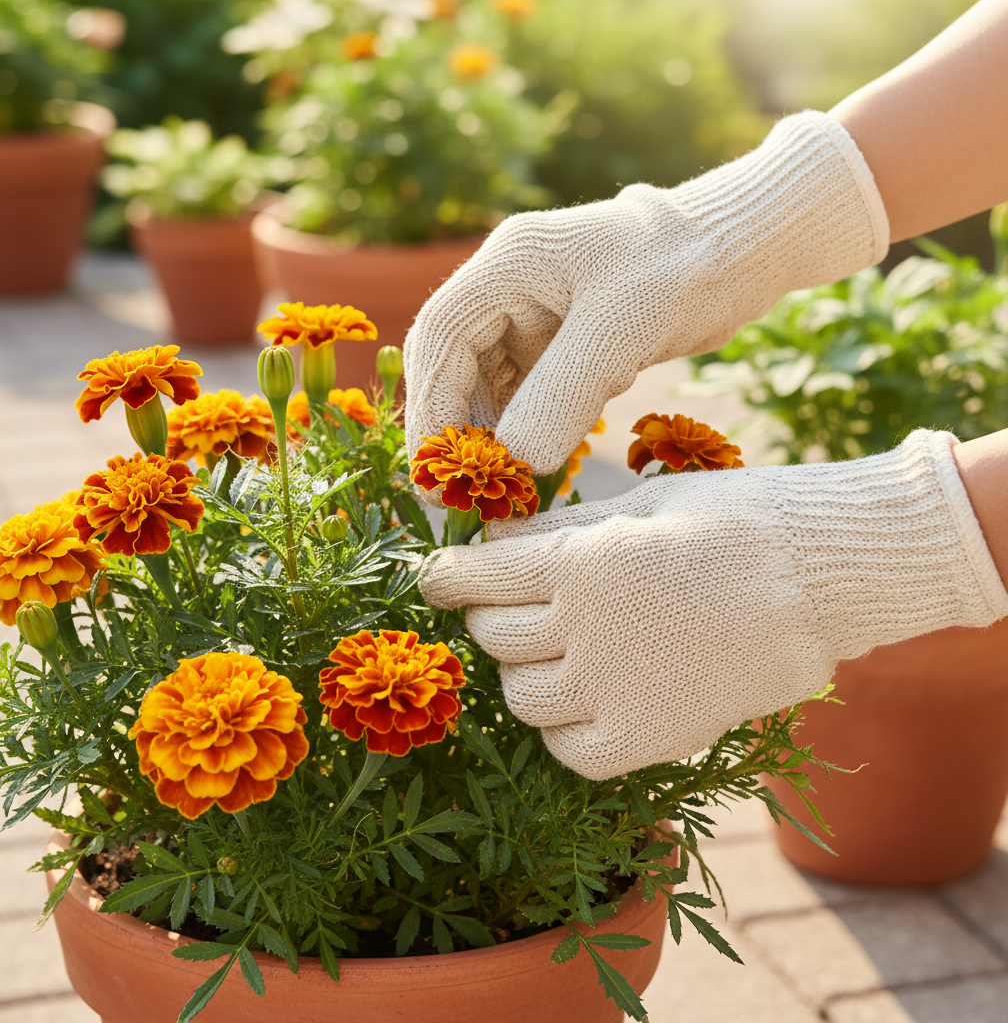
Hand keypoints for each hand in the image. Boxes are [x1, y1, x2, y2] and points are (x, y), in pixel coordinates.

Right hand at [404, 111, 888, 484]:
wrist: (745, 251)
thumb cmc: (686, 267)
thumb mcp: (621, 330)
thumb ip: (562, 393)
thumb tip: (515, 462)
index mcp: (509, 262)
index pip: (440, 335)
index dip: (431, 402)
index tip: (438, 465)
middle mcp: (511, 287)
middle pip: (455, 363)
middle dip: (456, 426)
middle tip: (465, 491)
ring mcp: (537, 316)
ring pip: (490, 385)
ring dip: (492, 435)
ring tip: (502, 487)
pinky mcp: (565, 344)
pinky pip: (528, 394)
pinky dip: (527, 431)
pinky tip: (537, 464)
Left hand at [419, 432, 1007, 779]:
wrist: (820, 579)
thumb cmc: (735, 523)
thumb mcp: (640, 506)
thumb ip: (561, 531)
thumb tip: (497, 542)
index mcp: (576, 563)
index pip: (475, 576)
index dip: (445, 576)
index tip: (436, 576)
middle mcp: (580, 630)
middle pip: (492, 636)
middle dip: (494, 615)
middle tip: (521, 603)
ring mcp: (610, 692)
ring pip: (519, 696)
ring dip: (524, 672)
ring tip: (559, 652)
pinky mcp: (645, 740)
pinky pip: (568, 750)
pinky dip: (563, 729)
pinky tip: (587, 701)